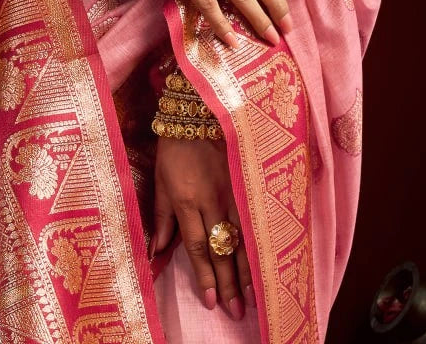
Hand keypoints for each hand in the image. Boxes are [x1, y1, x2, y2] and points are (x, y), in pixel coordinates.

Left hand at [151, 136, 252, 317]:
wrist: (197, 113)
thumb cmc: (174, 148)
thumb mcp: (160, 181)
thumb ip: (163, 218)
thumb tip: (157, 251)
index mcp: (186, 201)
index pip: (198, 247)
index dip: (205, 277)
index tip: (211, 302)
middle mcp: (211, 201)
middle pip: (222, 250)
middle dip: (229, 283)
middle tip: (236, 312)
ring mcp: (231, 191)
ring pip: (242, 238)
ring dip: (248, 270)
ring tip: (254, 297)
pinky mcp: (245, 183)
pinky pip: (254, 218)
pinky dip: (260, 242)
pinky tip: (267, 260)